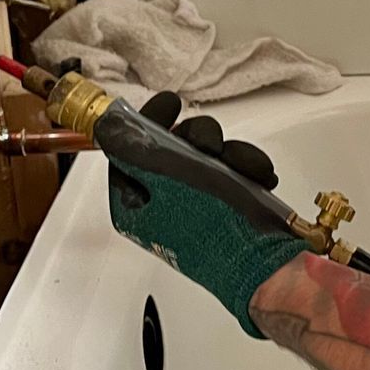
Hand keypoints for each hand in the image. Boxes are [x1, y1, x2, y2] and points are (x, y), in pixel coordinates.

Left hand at [107, 91, 307, 337]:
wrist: (261, 265)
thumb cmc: (211, 229)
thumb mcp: (166, 178)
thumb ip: (134, 148)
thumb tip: (108, 128)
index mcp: (137, 202)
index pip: (131, 150)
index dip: (148, 122)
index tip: (171, 104)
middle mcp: (164, 204)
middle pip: (172, 147)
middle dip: (198, 136)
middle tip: (211, 144)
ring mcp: (198, 206)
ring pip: (208, 157)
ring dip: (230, 153)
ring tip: (243, 166)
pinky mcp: (227, 208)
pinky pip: (234, 174)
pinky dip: (247, 169)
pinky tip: (260, 176)